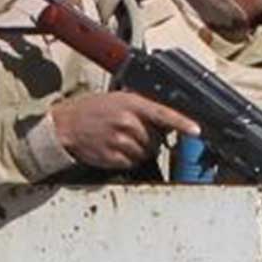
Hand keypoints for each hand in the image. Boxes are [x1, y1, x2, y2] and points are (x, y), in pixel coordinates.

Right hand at [47, 91, 198, 170]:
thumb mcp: (118, 98)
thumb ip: (142, 107)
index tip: (196, 131)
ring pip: (146, 153)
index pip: (163, 114)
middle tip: (138, 133)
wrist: (65, 124)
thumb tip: (166, 120)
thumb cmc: (92, 110)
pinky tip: (118, 149)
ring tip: (125, 140)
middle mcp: (126, 122)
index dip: (182, 123)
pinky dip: (129, 159)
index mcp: (131, 104)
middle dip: (153, 139)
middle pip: (156, 138)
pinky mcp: (111, 157)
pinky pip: (132, 163)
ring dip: (141, 150)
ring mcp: (118, 140)